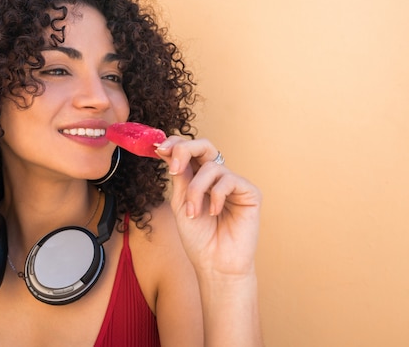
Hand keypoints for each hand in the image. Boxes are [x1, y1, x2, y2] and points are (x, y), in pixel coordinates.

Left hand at [155, 136, 261, 278]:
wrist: (215, 264)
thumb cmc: (199, 239)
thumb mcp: (181, 203)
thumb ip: (179, 176)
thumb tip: (168, 149)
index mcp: (200, 179)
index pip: (190, 152)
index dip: (175, 144)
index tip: (159, 148)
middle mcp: (217, 178)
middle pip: (205, 146)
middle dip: (186, 150)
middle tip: (174, 167)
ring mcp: (234, 184)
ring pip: (212, 166)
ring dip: (196, 190)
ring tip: (193, 213)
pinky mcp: (250, 192)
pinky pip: (229, 180)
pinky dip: (216, 196)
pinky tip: (214, 213)